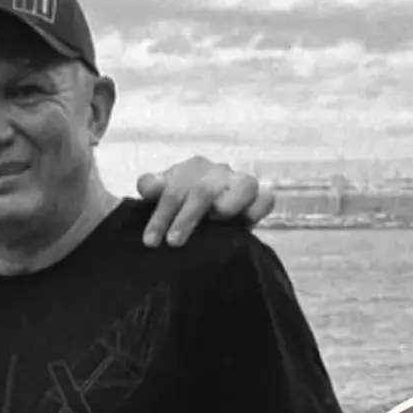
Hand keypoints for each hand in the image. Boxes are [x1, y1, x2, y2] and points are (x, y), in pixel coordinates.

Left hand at [137, 160, 274, 246]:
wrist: (208, 208)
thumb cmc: (181, 201)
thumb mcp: (162, 194)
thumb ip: (152, 187)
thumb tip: (147, 186)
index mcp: (191, 169)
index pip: (173, 188)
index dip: (161, 215)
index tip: (150, 241)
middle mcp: (217, 173)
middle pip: (204, 190)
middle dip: (187, 217)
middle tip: (173, 242)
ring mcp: (240, 184)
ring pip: (243, 186)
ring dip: (228, 206)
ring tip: (214, 222)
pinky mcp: (259, 199)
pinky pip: (266, 199)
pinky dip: (258, 209)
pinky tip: (245, 224)